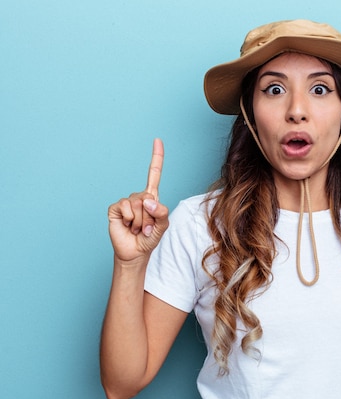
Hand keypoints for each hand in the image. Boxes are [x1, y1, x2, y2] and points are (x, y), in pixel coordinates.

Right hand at [108, 139, 169, 262]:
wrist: (135, 253)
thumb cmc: (149, 238)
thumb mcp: (162, 226)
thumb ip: (161, 212)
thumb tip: (148, 201)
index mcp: (152, 197)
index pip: (154, 173)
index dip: (156, 157)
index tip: (157, 140)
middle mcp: (139, 197)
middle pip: (149, 198)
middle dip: (150, 217)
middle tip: (146, 227)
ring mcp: (126, 202)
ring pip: (138, 205)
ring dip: (140, 221)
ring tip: (137, 228)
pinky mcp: (115, 208)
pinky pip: (125, 208)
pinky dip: (129, 220)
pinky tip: (127, 226)